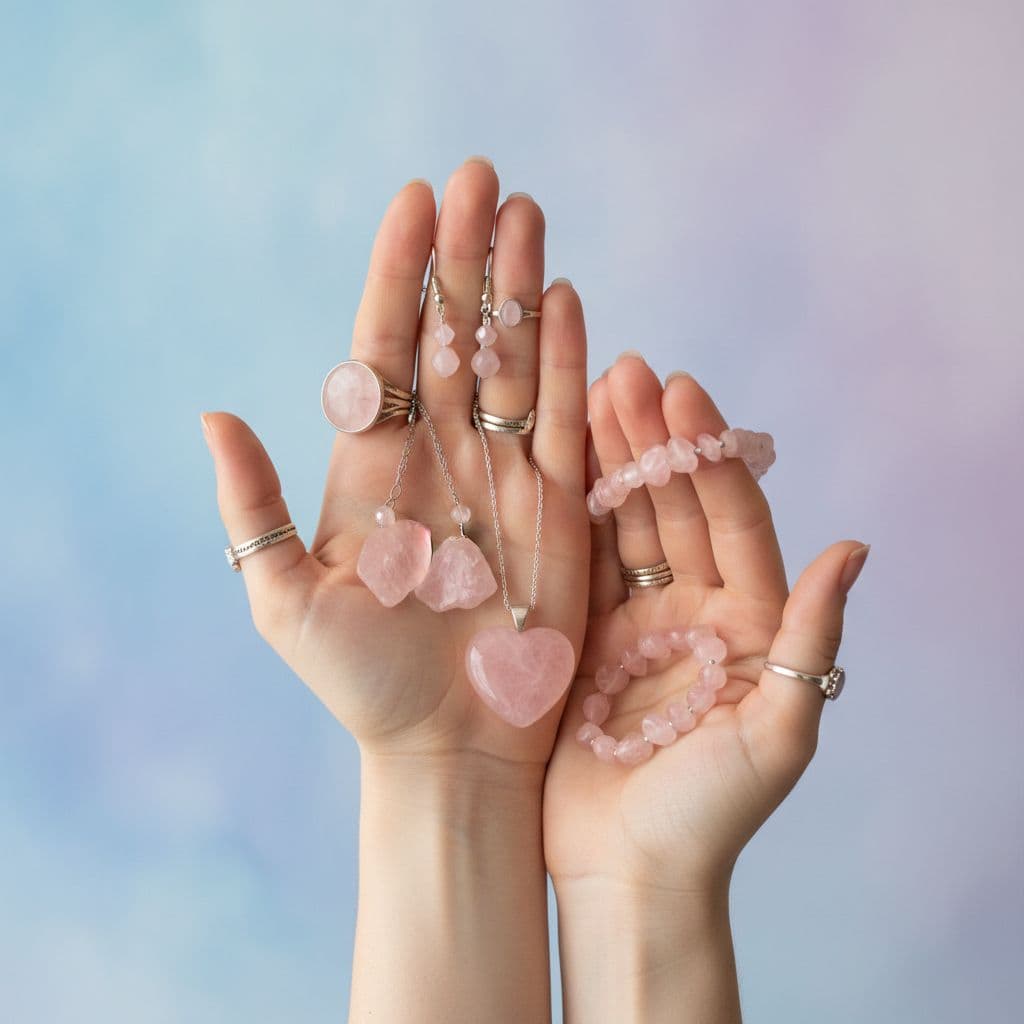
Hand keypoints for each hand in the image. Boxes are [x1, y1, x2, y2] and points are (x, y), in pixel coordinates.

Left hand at [202, 160, 588, 769]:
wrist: (447, 745)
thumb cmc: (362, 683)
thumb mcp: (284, 600)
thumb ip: (253, 508)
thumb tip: (212, 416)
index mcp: (372, 466)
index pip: (385, 346)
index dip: (400, 274)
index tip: (415, 199)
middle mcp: (440, 455)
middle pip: (453, 336)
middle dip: (466, 257)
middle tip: (480, 179)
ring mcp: (503, 475)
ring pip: (512, 361)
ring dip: (518, 287)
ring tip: (525, 213)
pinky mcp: (559, 507)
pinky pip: (565, 421)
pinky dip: (568, 360)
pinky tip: (567, 298)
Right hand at [543, 355, 867, 1020]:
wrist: (628, 873)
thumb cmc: (709, 816)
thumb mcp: (777, 733)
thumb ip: (812, 642)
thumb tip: (854, 548)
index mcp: (751, 624)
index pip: (733, 520)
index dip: (709, 455)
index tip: (683, 393)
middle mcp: (696, 610)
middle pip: (675, 508)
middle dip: (654, 439)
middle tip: (626, 371)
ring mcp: (636, 620)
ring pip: (624, 523)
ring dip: (610, 460)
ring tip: (588, 391)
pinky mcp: (583, 636)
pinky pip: (579, 562)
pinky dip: (569, 511)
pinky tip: (554, 460)